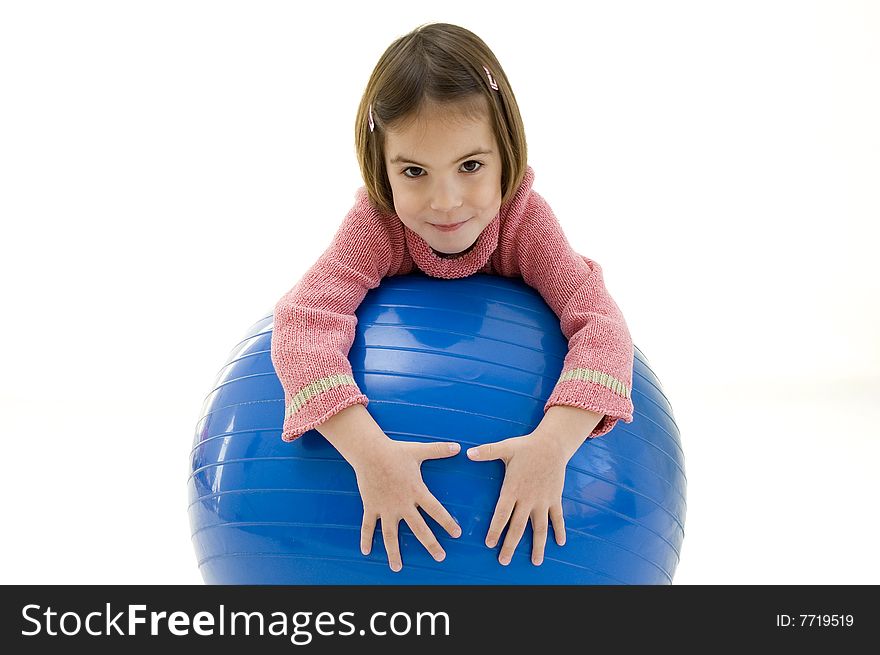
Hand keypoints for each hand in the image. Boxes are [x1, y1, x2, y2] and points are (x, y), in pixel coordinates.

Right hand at [351, 437, 461, 571]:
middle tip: (440, 557)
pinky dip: (366, 539)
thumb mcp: (420, 450)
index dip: (448, 523)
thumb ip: (440, 450)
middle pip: (419, 529)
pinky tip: (366, 552)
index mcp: (417, 491)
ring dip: (394, 552)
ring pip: (390, 535)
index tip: (457, 534)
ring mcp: (385, 508)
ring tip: (397, 568)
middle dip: (431, 544)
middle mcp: (402, 504)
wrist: (369, 451)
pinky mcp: (371, 507)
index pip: (436, 510)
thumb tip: (459, 447)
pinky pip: (368, 526)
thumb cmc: (395, 451)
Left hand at [467, 431, 570, 565]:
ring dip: (538, 545)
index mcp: (513, 489)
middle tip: (503, 561)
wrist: (552, 444)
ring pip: (540, 528)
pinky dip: (559, 530)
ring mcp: (543, 500)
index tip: (490, 544)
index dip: (495, 530)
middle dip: (510, 545)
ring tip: (536, 561)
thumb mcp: (505, 448)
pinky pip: (558, 518)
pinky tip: (560, 543)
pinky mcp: (555, 498)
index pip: (502, 514)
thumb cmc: (526, 446)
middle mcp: (528, 499)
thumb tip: (467, 453)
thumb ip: (486, 452)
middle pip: (518, 527)